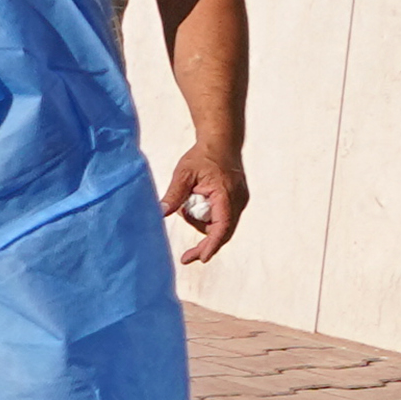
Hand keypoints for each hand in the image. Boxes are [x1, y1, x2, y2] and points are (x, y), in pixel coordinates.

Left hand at [162, 139, 249, 263]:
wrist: (222, 141)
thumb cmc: (203, 155)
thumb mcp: (184, 173)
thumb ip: (174, 194)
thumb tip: (161, 213)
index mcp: (226, 195)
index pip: (222, 226)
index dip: (212, 244)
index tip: (202, 258)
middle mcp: (237, 200)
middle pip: (223, 231)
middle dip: (206, 245)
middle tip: (186, 258)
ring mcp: (239, 200)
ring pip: (221, 225)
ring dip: (202, 225)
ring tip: (184, 206)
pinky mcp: (235, 200)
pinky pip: (222, 217)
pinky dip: (208, 218)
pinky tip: (193, 206)